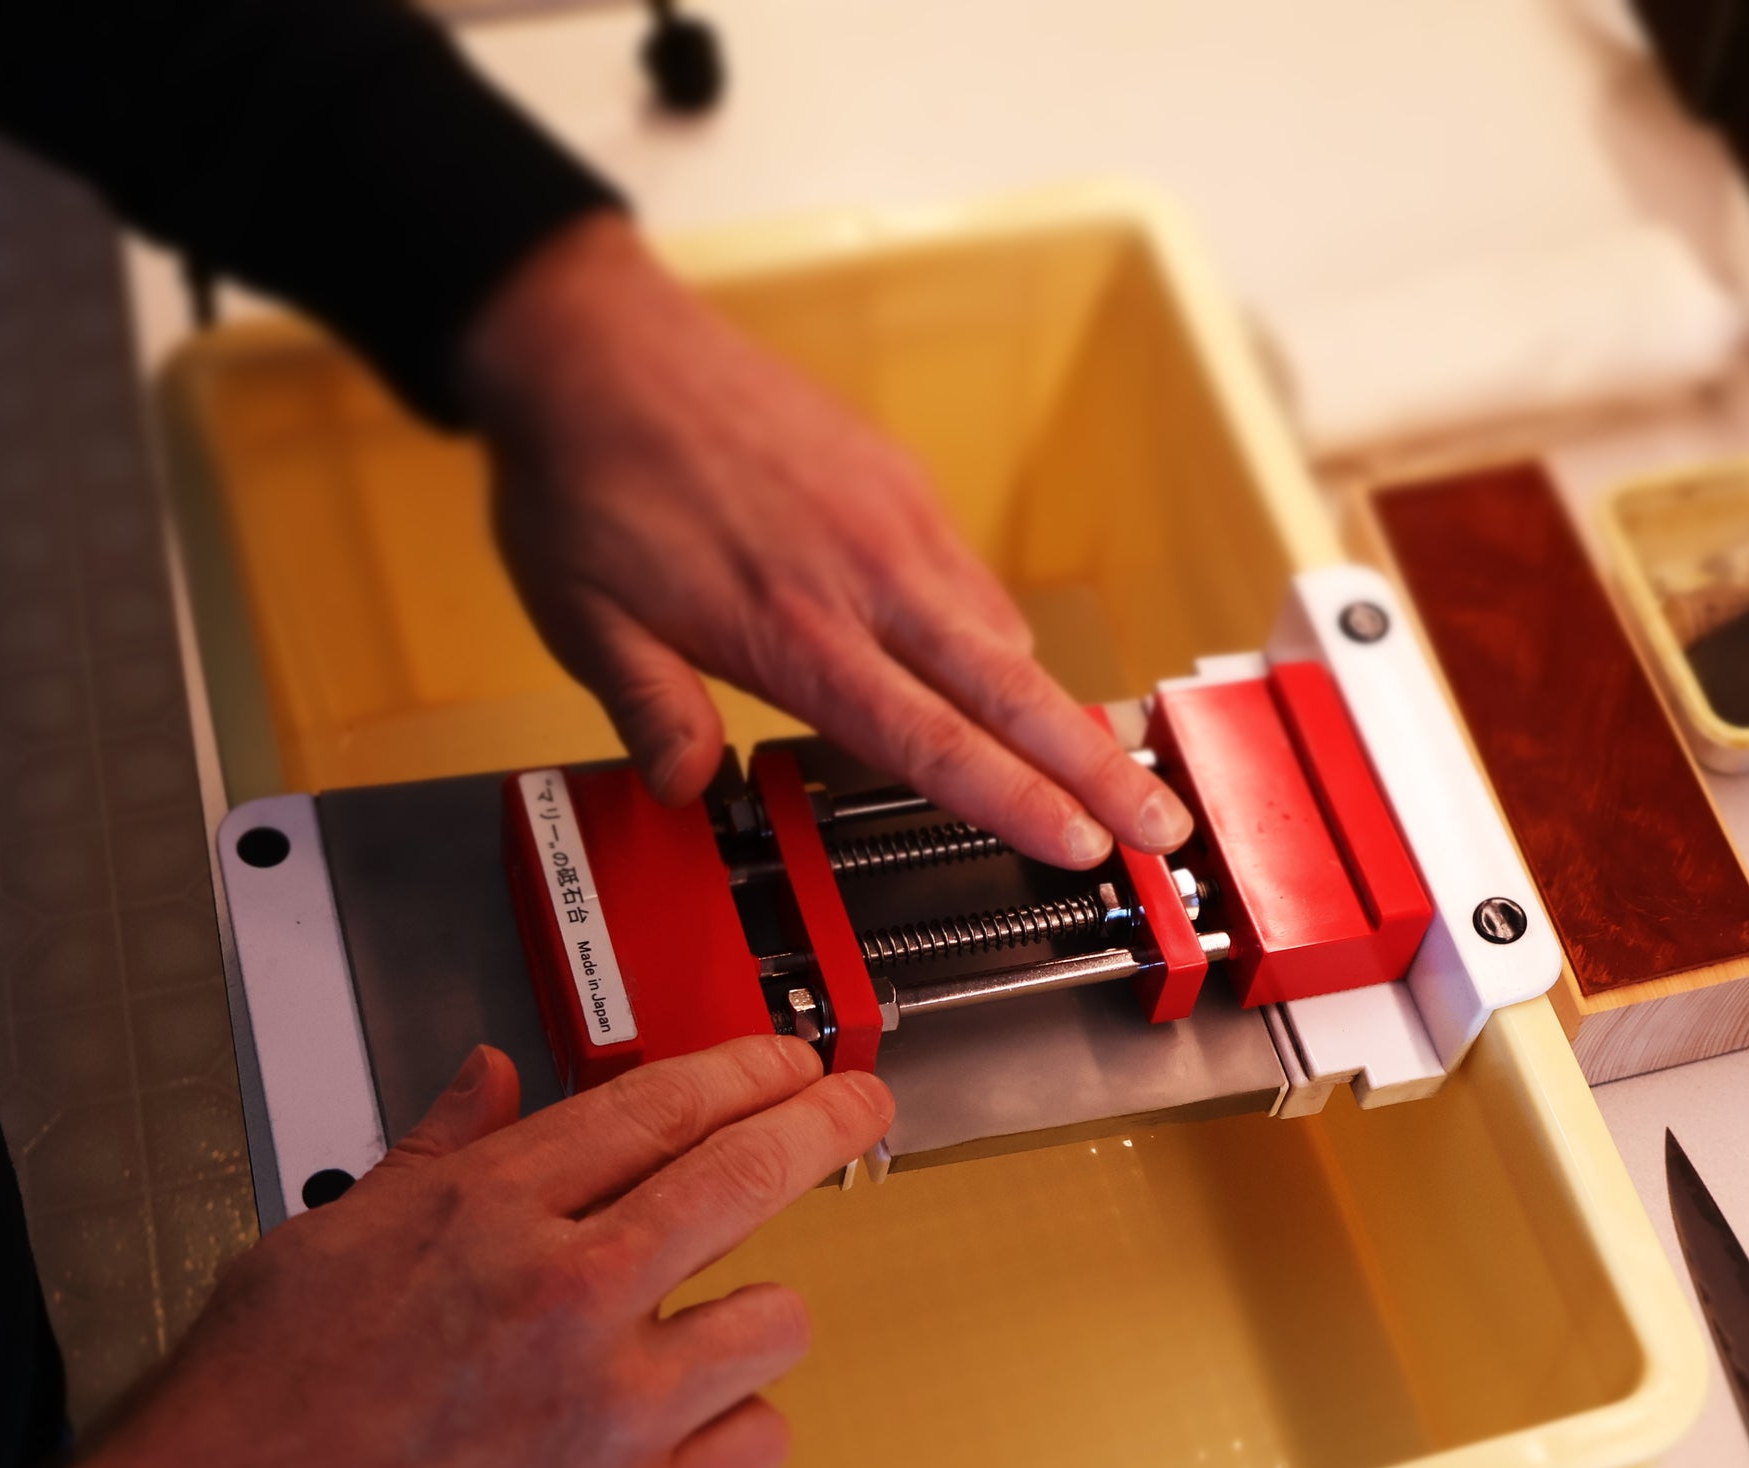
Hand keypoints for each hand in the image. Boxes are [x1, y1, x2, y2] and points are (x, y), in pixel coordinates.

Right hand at [0, 1039, 890, 1467]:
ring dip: (759, 1311)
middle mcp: (565, 1293)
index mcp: (486, 1213)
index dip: (743, 1072)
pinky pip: (758, 1445)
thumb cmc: (244, 1421)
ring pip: (774, 1319)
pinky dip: (738, 1431)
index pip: (657, 1106)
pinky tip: (692, 1430)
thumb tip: (490, 1083)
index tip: (785, 1062)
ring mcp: (609, 1409)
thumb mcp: (318, 1242)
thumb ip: (428, 1159)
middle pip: (747, 1174)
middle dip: (822, 1124)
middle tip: (853, 1107)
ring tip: (721, 1326)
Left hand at [457, 213, 1191, 871]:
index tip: (1082, 843)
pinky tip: (996, 671)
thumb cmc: (586, 482)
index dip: (1015, 800)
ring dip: (1055, 708)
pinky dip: (995, 637)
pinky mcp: (898, 480)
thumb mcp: (584, 622)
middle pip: (1012, 692)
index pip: (931, 740)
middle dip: (1097, 767)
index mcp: (793, 631)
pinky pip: (969, 578)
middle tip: (1163, 823)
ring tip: (1103, 767)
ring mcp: (893, 522)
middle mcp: (865, 578)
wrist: (598, 343)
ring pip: (1003, 634)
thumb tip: (689, 788)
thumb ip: (650, 710)